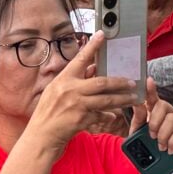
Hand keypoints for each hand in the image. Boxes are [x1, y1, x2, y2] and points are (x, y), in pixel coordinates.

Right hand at [26, 32, 136, 148]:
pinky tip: (113, 116)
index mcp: (63, 80)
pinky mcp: (82, 120)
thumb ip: (74, 81)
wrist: (40, 138)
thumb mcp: (56, 92)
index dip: (92, 47)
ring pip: (106, 100)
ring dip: (121, 99)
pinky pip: (101, 116)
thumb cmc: (47, 114)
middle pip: (101, 82)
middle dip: (119, 82)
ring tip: (132, 97)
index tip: (102, 35)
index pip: (80, 59)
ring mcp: (77, 105)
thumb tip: (92, 69)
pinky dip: (108, 115)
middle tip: (131, 82)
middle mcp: (70, 90)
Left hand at [129, 79, 172, 154]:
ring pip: (171, 119)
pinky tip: (171, 149)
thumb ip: (138, 119)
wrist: (166, 164)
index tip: (148, 81)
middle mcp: (169, 113)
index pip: (153, 97)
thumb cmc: (153, 145)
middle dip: (154, 122)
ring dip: (163, 135)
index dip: (151, 89)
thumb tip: (137, 103)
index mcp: (156, 112)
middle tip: (152, 136)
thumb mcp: (140, 134)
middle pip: (162, 106)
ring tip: (161, 146)